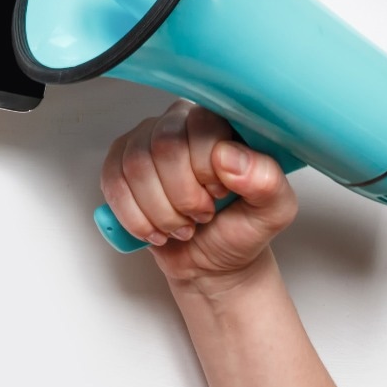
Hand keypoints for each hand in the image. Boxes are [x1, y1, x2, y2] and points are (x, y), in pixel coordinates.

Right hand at [100, 100, 298, 287]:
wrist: (213, 263)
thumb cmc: (241, 231)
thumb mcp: (272, 211)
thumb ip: (266, 180)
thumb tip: (229, 156)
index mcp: (219, 122)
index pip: (200, 125)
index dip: (206, 168)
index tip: (220, 195)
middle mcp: (179, 122)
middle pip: (163, 145)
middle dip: (182, 196)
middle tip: (201, 216)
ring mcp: (145, 141)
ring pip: (136, 166)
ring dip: (160, 211)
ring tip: (181, 226)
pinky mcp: (119, 165)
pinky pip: (113, 183)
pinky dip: (135, 218)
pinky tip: (156, 230)